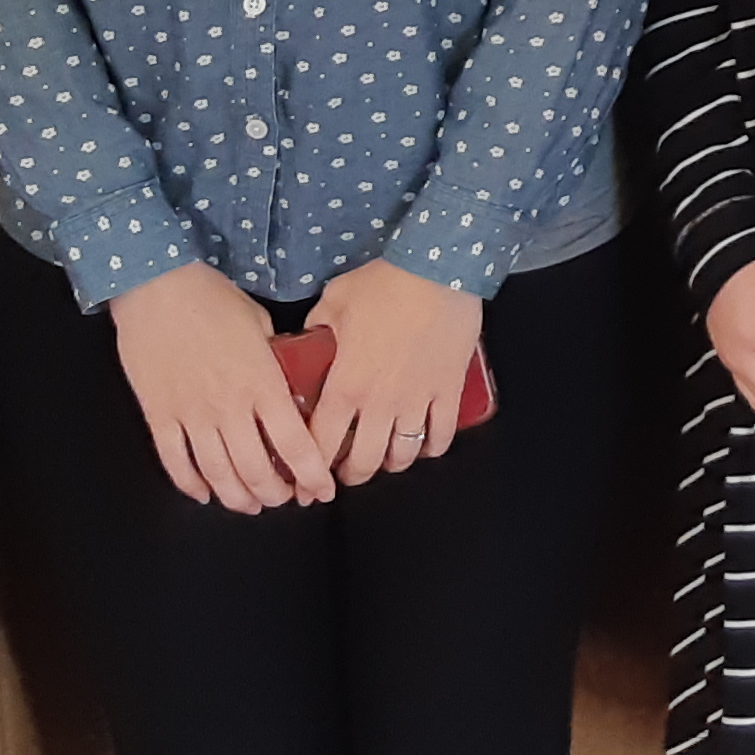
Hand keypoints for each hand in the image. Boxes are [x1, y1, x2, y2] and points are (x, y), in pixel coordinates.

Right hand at [106, 260, 332, 510]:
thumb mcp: (261, 324)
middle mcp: (229, 406)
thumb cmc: (213, 298)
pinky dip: (192, 485)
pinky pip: (176, 462)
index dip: (311, 475)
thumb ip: (276, 359)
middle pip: (256, 470)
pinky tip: (205, 493)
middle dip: (275, 494)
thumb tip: (290, 379)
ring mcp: (192, 414)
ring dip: (237, 497)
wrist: (157, 287)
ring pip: (217, 474)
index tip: (322, 491)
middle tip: (285, 499)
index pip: (294, 444)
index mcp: (262, 383)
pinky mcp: (159, 415)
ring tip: (250, 504)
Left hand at [301, 256, 487, 485]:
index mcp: (345, 386)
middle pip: (363, 462)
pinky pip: (441, 435)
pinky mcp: (449, 391)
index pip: (320, 444)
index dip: (310, 471)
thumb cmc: (383, 284)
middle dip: (351, 476)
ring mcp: (417, 401)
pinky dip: (431, 448)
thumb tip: (312, 336)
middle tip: (346, 474)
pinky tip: (424, 446)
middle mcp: (379, 403)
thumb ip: (318, 325)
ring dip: (391, 464)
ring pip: (403, 455)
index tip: (306, 483)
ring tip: (385, 459)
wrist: (438, 270)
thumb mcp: (334, 300)